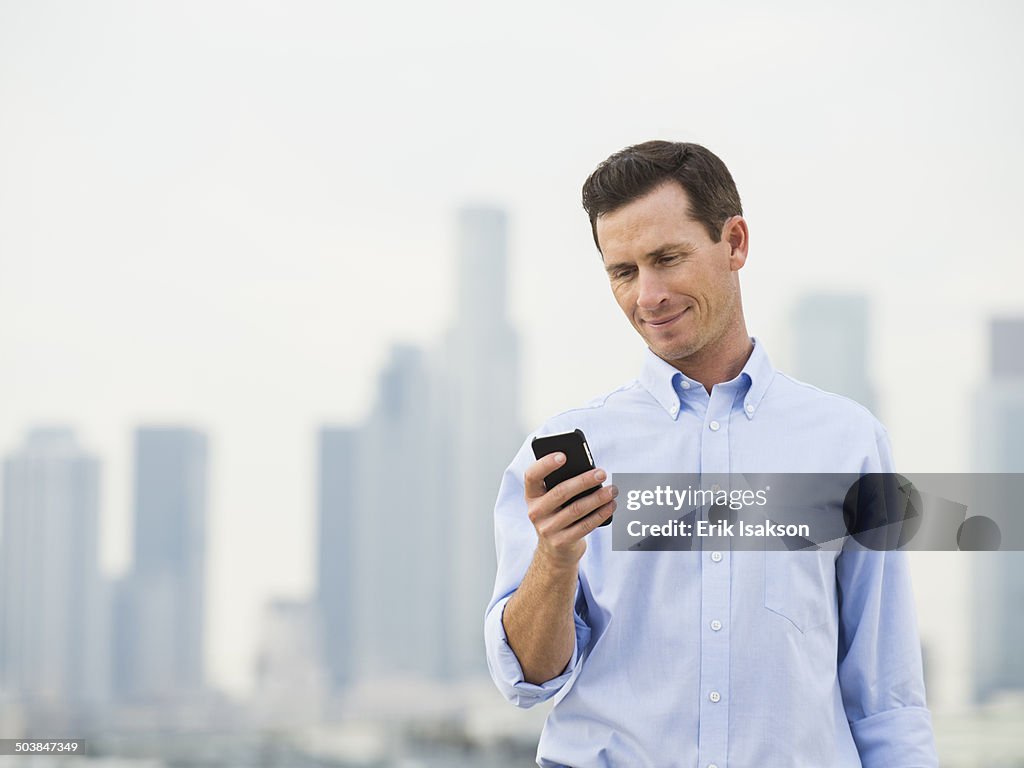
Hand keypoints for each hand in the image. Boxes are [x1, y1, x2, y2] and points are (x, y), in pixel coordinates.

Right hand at [523, 453, 616, 569]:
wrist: (555, 551)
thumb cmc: (558, 514)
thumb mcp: (552, 500)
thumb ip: (562, 484)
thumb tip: (589, 471)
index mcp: (531, 495)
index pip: (532, 476)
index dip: (545, 464)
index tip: (563, 456)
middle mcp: (535, 512)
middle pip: (560, 492)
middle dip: (584, 481)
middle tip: (602, 473)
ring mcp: (547, 529)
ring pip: (576, 510)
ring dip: (597, 498)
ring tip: (612, 490)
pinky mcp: (561, 542)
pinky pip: (584, 526)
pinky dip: (600, 514)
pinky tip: (611, 506)